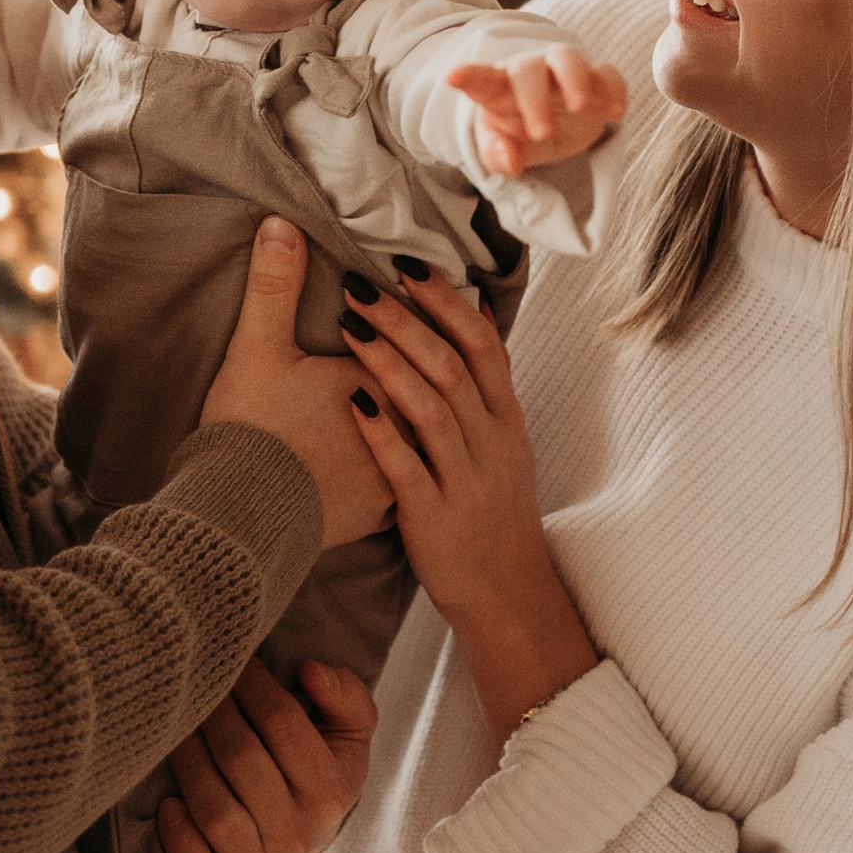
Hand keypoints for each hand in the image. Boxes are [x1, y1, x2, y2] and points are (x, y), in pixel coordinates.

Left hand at [156, 658, 379, 852]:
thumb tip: (309, 670)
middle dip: (212, 716)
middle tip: (193, 687)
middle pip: (242, 761)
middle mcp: (302, 831)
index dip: (251, 685)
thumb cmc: (319, 770)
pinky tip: (169, 804)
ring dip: (187, 765)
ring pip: (216, 812)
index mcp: (333, 788)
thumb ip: (344, 694)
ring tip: (175, 733)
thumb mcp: (349, 732)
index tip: (231, 660)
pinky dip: (179, 839)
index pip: (283, 724)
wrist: (306, 840)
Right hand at [200, 219, 392, 547]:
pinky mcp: (381, 512)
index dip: (407, 320)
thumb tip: (281, 223)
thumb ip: (274, 285)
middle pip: (428, 385)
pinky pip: (407, 480)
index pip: (412, 341)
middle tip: (415, 343)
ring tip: (406, 398)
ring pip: (424, 435)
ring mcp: (397, 473)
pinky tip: (402, 454)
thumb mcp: (256, 350)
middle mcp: (403, 427)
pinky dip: (405, 462)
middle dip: (424, 362)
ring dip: (422, 416)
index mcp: (380, 380)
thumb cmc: (250, 431)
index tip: (405, 298)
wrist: (241, 520)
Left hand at [340, 269, 598, 741]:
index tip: (406, 262)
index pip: (482, 342)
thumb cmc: (488, 510)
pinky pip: (408, 467)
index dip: (444, 300)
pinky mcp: (435, 516)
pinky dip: (381, 433)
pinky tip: (350, 403)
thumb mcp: (500, 443)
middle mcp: (490, 440)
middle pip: (450, 364)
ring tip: (347, 326)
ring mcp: (465, 478)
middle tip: (358, 284)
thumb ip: (481, 387)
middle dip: (404, 319)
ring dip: (388, 362)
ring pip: (431, 407)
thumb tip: (466, 317)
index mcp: (504, 417)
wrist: (505, 590)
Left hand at [444, 45, 627, 184]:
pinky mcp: (596, 79)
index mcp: (498, 90)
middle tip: (543, 132)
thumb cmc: (519, 134)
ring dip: (575, 79)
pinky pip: (607, 72)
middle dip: (535, 99)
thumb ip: (498, 156)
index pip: (481, 80)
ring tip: (581, 107)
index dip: (468, 77)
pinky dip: (612, 88)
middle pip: (528, 70)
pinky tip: (614, 114)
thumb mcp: (503, 151)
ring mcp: (564, 73)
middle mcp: (530, 74)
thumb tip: (510, 159)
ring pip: (567, 57)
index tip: (453, 77)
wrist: (556, 128)